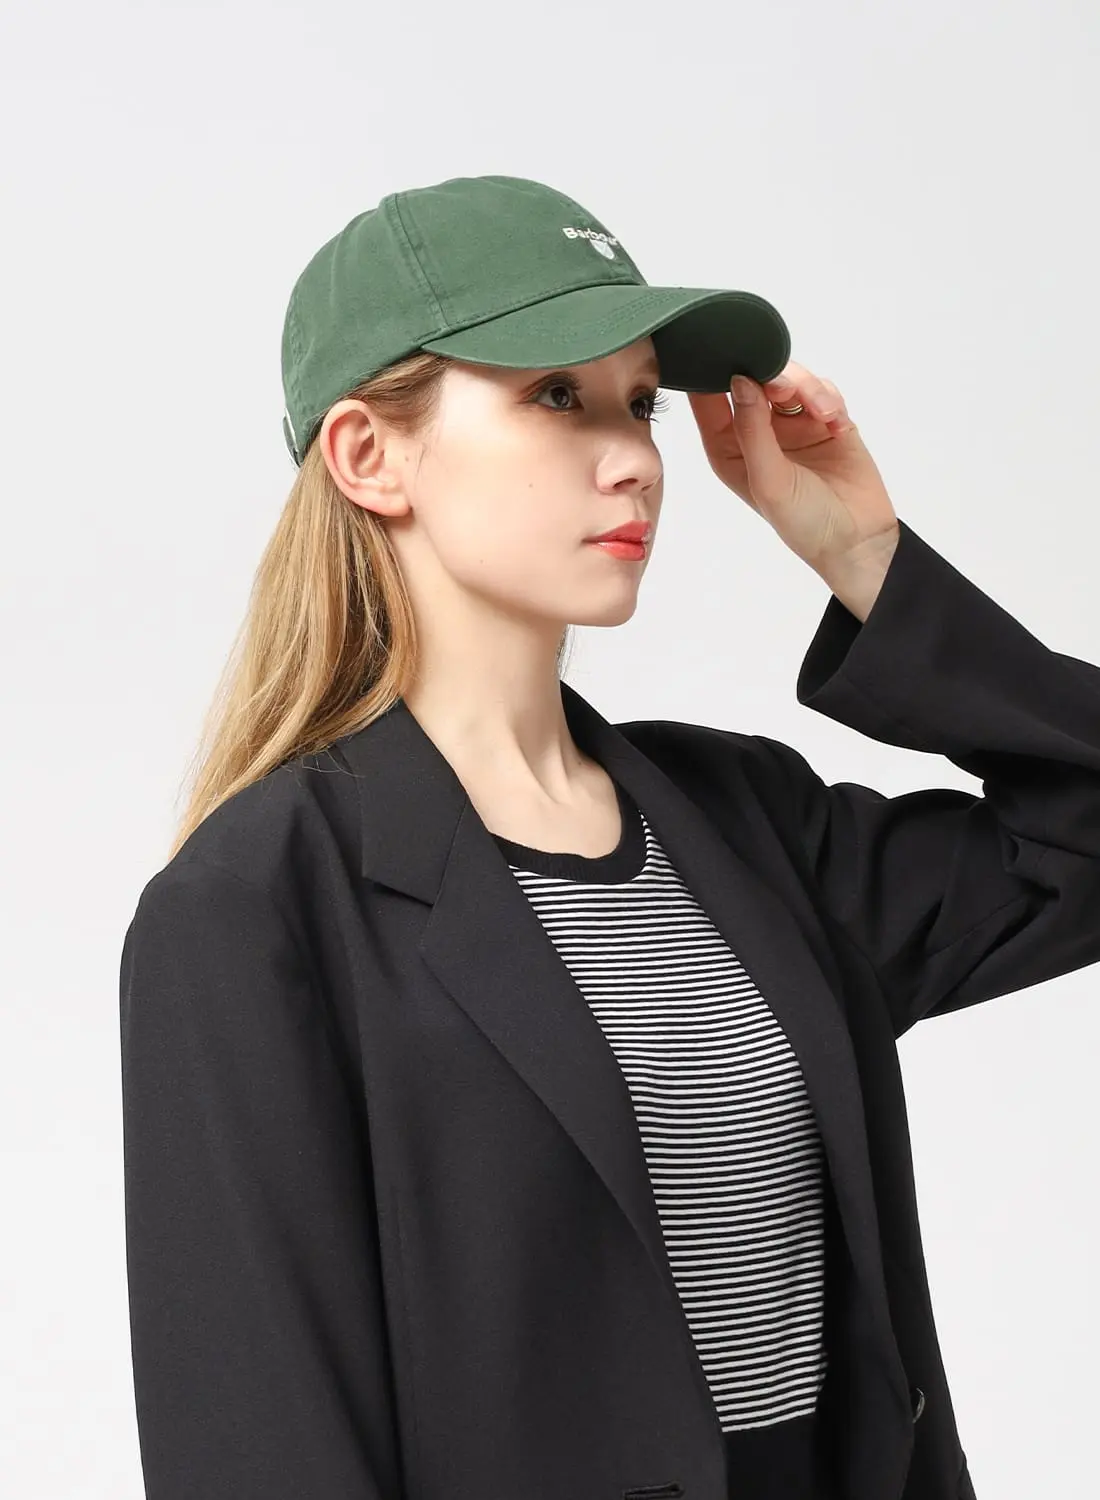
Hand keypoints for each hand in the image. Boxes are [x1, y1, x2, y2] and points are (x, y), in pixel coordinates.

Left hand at [687, 360, 899, 576]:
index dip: (713, 371)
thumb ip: (751, 429)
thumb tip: (740, 380)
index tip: (727, 354)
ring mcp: (791, 423)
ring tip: (824, 414)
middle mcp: (756, 430)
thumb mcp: (768, 480)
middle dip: (771, 375)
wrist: (856, 540)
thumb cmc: (802, 521)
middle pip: (754, 377)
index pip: (708, 398)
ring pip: (791, 379)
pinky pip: (823, 390)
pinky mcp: (825, 420)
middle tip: (784, 389)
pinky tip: (837, 425)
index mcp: (728, 446)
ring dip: (808, 388)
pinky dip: (830, 399)